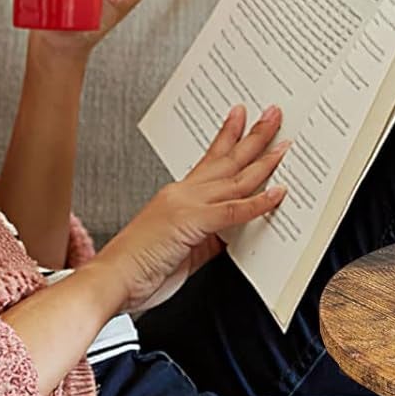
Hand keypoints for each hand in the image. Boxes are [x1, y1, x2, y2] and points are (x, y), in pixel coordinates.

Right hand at [96, 103, 292, 316]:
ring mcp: (187, 206)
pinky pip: (233, 210)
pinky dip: (258, 201)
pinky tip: (277, 192)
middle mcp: (183, 194)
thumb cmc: (137, 269)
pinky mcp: (191, 223)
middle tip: (273, 115)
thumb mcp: (180, 248)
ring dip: (264, 160)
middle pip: (227, 159)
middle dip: (253, 136)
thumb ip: (207, 238)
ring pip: (234, 178)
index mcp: (178, 197)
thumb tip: (230, 235)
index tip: (242, 119)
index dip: (228, 137)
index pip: (210, 160)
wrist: (110, 280)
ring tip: (284, 144)